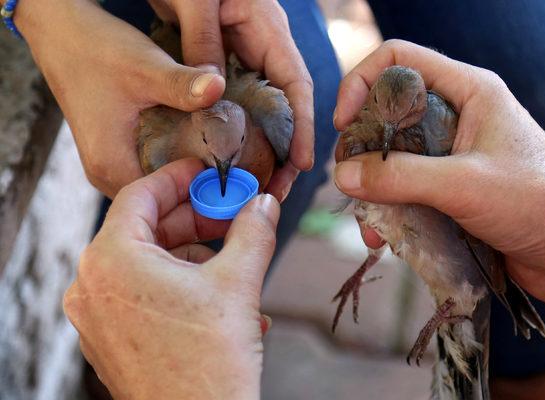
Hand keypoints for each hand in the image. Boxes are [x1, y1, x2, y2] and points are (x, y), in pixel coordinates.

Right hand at [15, 0, 225, 197]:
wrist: (64, 34)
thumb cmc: (99, 51)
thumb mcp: (147, 67)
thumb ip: (183, 84)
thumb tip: (218, 88)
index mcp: (111, 166)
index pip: (162, 203)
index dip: (199, 193)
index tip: (231, 178)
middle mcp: (105, 175)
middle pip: (158, 201)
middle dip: (196, 190)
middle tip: (232, 175)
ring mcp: (107, 167)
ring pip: (154, 187)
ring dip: (184, 179)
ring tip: (218, 165)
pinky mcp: (113, 155)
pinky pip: (148, 172)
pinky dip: (171, 165)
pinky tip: (196, 151)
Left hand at [64, 158, 277, 399]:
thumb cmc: (214, 362)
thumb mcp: (240, 281)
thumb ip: (253, 229)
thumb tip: (264, 202)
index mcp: (111, 259)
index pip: (140, 194)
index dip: (180, 178)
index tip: (208, 174)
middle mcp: (90, 286)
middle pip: (144, 230)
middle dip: (194, 221)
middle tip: (231, 216)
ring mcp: (94, 319)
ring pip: (146, 265)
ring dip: (193, 257)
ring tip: (235, 268)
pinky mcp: (109, 343)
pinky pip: (141, 296)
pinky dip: (179, 287)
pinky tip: (220, 302)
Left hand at [146, 0, 314, 200]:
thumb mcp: (194, 1)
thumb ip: (203, 44)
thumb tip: (211, 94)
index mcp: (268, 30)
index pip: (296, 84)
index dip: (304, 127)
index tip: (301, 164)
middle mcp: (262, 48)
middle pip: (283, 106)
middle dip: (284, 150)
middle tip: (275, 191)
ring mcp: (243, 58)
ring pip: (261, 110)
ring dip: (260, 149)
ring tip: (253, 186)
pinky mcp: (223, 65)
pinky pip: (236, 105)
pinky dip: (236, 133)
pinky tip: (228, 160)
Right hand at [332, 40, 544, 316]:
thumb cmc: (537, 204)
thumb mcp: (462, 185)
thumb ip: (399, 178)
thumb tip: (342, 176)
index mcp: (469, 91)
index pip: (399, 60)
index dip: (362, 84)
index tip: (344, 125)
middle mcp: (458, 116)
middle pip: (389, 114)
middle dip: (363, 149)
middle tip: (349, 182)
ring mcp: (455, 155)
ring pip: (394, 158)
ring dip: (374, 190)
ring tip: (369, 226)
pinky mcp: (452, 189)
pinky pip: (408, 190)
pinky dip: (391, 210)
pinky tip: (385, 238)